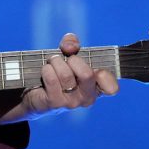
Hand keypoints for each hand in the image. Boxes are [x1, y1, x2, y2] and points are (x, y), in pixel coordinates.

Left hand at [1, 33, 118, 121]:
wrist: (37, 92)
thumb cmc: (58, 73)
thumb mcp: (68, 56)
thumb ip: (72, 45)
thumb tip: (70, 45)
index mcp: (96, 87)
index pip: (111, 87)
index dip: (105, 75)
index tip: (95, 68)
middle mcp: (87, 98)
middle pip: (87, 74)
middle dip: (73, 60)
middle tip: (66, 59)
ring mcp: (71, 103)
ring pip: (66, 75)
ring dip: (55, 62)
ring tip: (52, 63)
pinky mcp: (55, 103)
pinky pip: (51, 79)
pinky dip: (46, 69)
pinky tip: (45, 71)